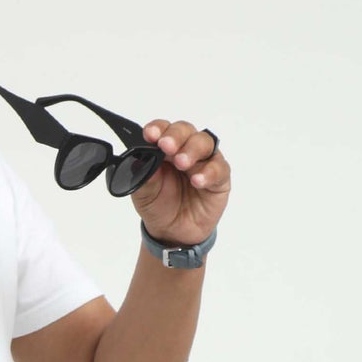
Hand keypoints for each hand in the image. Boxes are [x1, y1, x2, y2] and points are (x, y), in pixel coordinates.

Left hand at [129, 119, 229, 246]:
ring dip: (192, 150)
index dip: (157, 128)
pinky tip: (197, 180)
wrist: (172, 233)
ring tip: (182, 163)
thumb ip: (144, 177)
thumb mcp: (144, 194)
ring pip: (204, 143)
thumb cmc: (159, 206)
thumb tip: (142, 161)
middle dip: (175, 136)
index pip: (163, 130)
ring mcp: (204, 161)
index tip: (150, 134)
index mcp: (164, 149)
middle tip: (166, 146)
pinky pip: (219, 168)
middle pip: (185, 131)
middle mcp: (185, 149)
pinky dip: (209, 172)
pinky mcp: (219, 177)